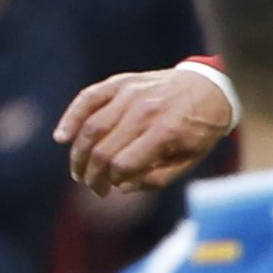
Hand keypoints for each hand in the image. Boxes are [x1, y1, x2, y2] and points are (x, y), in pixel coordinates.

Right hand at [56, 66, 233, 195]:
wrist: (210, 87)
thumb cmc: (200, 129)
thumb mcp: (190, 160)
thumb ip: (157, 178)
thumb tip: (121, 187)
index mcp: (165, 132)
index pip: (122, 164)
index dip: (110, 181)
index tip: (110, 189)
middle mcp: (144, 111)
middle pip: (102, 149)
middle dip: (92, 175)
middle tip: (92, 187)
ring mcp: (129, 94)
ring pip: (91, 127)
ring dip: (79, 154)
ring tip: (78, 172)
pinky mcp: (120, 83)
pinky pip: (88, 98)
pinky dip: (72, 117)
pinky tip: (62, 137)